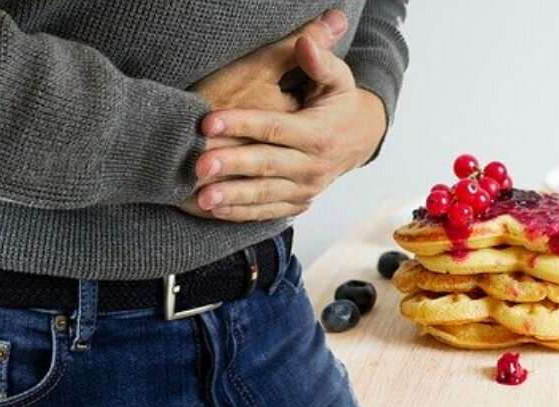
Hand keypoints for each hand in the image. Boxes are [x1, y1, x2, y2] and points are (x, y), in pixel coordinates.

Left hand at [180, 10, 348, 217]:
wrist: (360, 139)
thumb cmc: (340, 104)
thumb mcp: (339, 79)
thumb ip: (321, 62)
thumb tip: (304, 41)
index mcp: (319, 134)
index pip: (275, 129)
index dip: (241, 124)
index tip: (208, 122)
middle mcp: (313, 166)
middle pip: (266, 165)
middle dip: (231, 165)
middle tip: (198, 165)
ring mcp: (306, 189)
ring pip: (265, 194)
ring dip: (232, 197)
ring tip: (201, 197)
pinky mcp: (298, 203)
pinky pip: (268, 211)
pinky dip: (242, 213)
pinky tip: (215, 210)